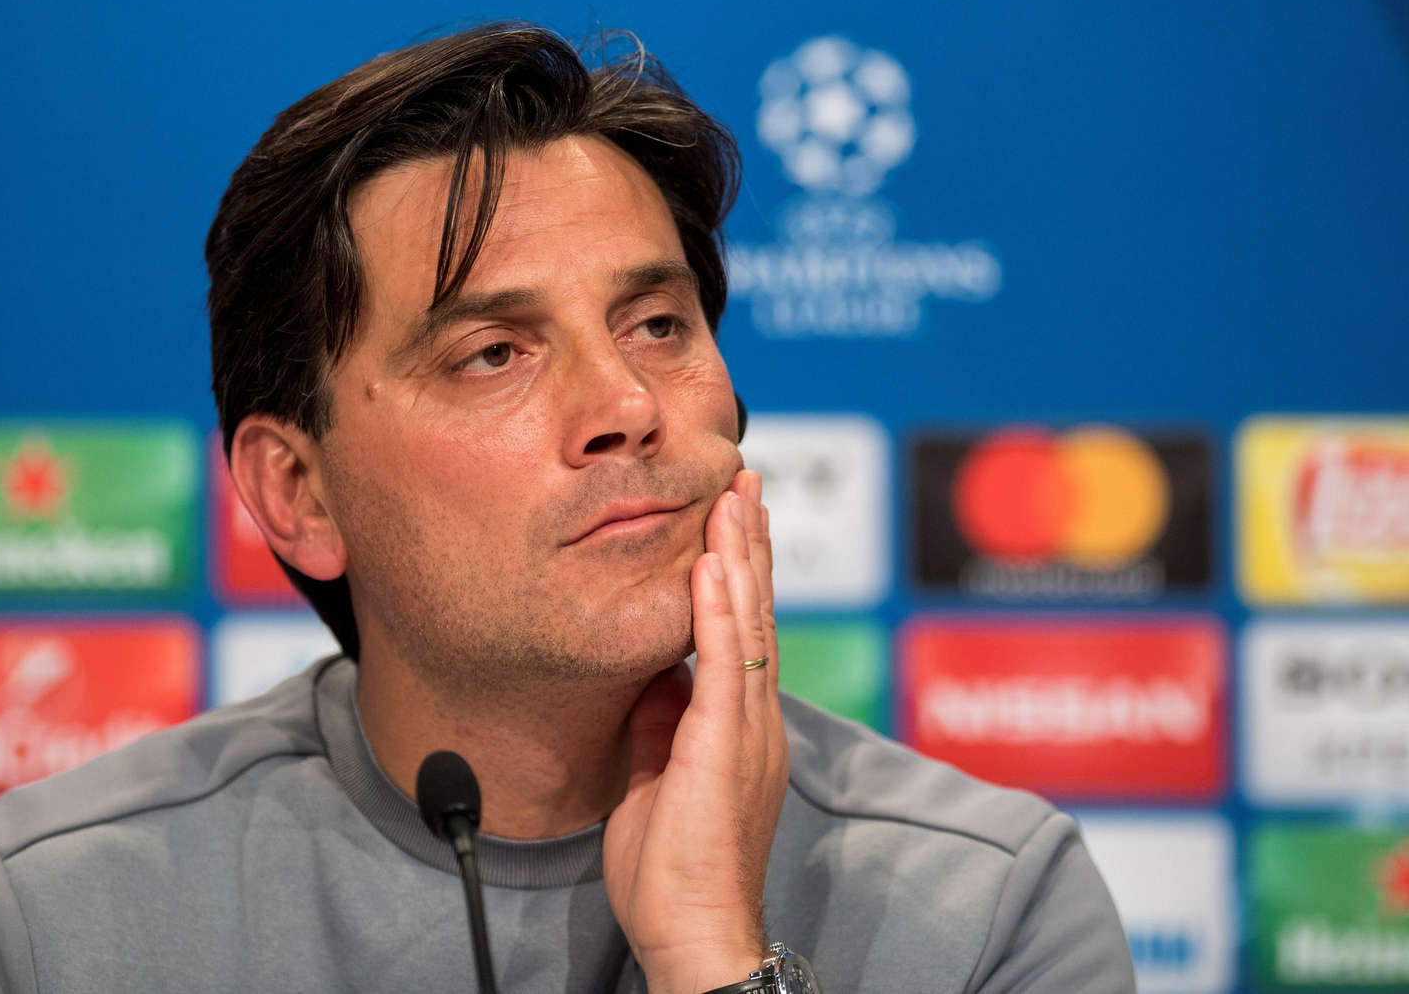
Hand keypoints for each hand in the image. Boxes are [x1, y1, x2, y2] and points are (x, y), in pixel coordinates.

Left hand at [604, 469, 788, 993]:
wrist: (694, 930)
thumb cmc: (673, 871)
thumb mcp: (656, 775)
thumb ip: (660, 720)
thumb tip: (651, 673)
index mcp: (740, 726)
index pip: (745, 630)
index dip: (741, 571)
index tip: (732, 518)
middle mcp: (755, 718)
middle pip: (757, 611)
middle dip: (750, 542)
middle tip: (744, 479)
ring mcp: (747, 728)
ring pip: (750, 622)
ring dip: (741, 554)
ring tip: (736, 494)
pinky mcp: (726, 744)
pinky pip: (726, 662)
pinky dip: (720, 608)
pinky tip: (713, 564)